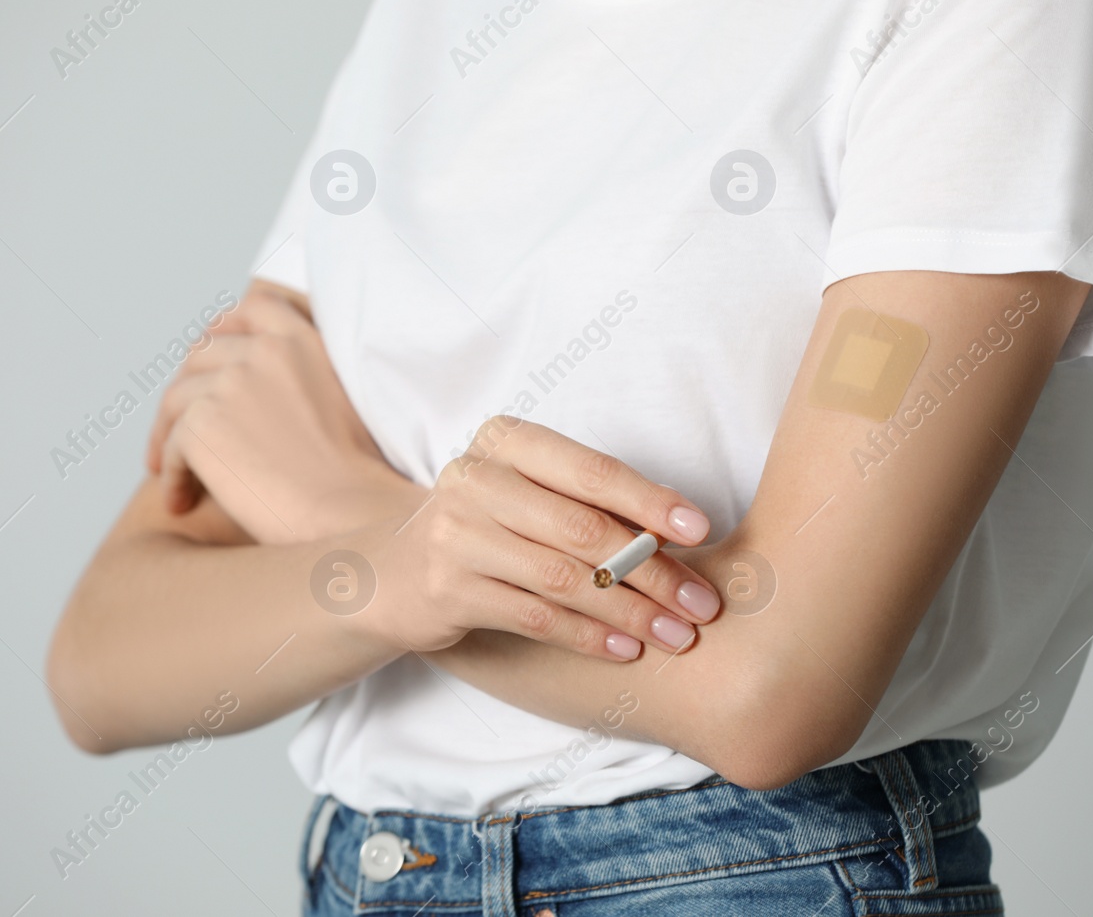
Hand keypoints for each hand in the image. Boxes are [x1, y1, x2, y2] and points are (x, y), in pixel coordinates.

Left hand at [149, 281, 418, 542]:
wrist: (355, 516)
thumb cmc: (358, 481)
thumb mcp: (346, 404)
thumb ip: (305, 380)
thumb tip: (255, 391)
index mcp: (306, 342)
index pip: (255, 308)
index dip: (226, 329)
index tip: (210, 358)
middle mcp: (267, 351)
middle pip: (201, 355)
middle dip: (187, 391)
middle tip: (178, 431)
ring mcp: (231, 383)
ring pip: (176, 399)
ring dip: (168, 436)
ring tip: (170, 473)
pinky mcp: (203, 423)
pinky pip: (171, 445)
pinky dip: (171, 475)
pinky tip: (181, 502)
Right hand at [353, 418, 722, 661]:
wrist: (390, 573)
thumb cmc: (486, 528)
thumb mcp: (527, 494)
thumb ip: (587, 500)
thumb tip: (681, 528)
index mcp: (504, 441)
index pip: (590, 470)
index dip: (650, 500)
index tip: (702, 530)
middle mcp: (475, 479)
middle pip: (583, 528)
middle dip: (653, 569)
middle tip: (702, 604)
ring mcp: (455, 534)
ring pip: (563, 577)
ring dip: (630, 611)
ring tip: (676, 635)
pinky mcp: (447, 590)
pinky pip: (535, 616)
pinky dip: (588, 635)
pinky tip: (626, 650)